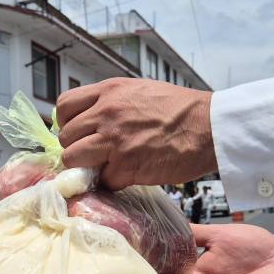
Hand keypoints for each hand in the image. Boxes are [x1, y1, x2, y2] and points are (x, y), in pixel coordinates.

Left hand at [56, 78, 213, 189]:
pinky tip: (128, 175)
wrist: (209, 126)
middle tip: (93, 155)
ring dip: (86, 168)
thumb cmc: (180, 109)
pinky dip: (113, 182)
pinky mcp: (126, 166)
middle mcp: (106, 114)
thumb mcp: (140, 91)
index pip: (64, 106)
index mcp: (109, 92)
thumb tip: (91, 118)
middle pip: (65, 137)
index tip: (77, 132)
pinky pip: (103, 180)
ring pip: (73, 159)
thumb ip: (113, 102)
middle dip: (76, 148)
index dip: (66, 123)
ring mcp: (114, 141)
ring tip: (105, 167)